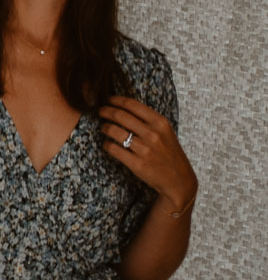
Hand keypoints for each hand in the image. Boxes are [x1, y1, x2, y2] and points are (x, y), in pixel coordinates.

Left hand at [99, 96, 197, 210]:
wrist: (179, 180)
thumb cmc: (169, 153)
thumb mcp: (165, 132)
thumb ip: (148, 119)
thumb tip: (123, 107)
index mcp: (160, 123)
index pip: (132, 105)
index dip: (115, 100)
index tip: (108, 100)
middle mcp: (153, 134)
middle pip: (120, 115)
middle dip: (105, 111)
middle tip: (100, 111)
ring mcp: (145, 149)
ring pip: (113, 131)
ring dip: (104, 127)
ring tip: (104, 127)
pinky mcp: (137, 164)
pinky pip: (113, 149)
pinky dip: (106, 145)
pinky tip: (107, 144)